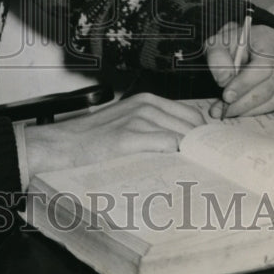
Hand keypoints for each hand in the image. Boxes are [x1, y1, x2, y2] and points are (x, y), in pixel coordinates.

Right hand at [24, 92, 204, 177]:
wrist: (63, 145)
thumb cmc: (96, 139)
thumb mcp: (128, 122)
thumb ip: (156, 127)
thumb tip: (189, 145)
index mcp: (148, 100)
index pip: (193, 116)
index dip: (203, 136)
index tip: (209, 154)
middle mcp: (146, 105)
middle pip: (192, 127)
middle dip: (201, 146)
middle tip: (206, 167)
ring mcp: (137, 119)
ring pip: (182, 137)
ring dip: (190, 155)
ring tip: (194, 173)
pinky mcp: (128, 137)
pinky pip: (166, 146)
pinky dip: (174, 160)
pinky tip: (173, 172)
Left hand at [205, 23, 273, 118]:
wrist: (248, 43)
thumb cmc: (233, 44)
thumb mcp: (217, 44)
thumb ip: (217, 58)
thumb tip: (224, 79)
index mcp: (268, 37)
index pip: (263, 66)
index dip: (244, 84)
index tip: (226, 96)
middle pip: (268, 86)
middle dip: (242, 102)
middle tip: (221, 110)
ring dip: (249, 109)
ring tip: (229, 111)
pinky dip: (259, 109)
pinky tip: (243, 109)